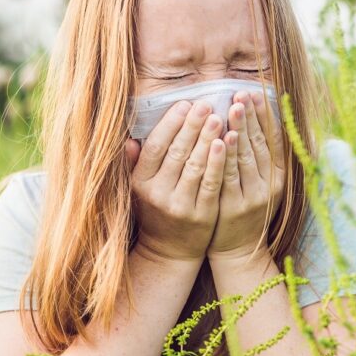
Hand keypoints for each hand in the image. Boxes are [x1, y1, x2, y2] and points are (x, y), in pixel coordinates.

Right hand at [125, 99, 225, 261]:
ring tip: (218, 117)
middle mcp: (158, 194)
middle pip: (177, 152)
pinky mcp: (202, 215)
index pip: (155, 146)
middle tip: (205, 104)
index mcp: (141, 183)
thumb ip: (135, 164)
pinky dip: (218, 162)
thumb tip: (129, 139)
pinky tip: (226, 143)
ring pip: (195, 166)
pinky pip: (211, 183)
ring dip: (207, 139)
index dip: (170, 124)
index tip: (184, 103)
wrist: (169, 252)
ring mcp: (180, 205)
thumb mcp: (138, 190)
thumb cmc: (155, 213)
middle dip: (192, 125)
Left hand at [206, 90, 285, 260]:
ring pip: (246, 157)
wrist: (239, 251)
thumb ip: (265, 157)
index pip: (274, 140)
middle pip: (260, 144)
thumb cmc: (249, 211)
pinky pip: (229, 176)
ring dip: (240, 130)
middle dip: (251, 116)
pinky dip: (227, 156)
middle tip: (242, 93)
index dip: (266, 116)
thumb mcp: (265, 186)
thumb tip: (267, 120)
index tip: (256, 93)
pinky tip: (222, 138)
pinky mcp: (233, 207)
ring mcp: (253, 197)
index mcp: (280, 177)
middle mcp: (270, 186)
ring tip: (234, 107)